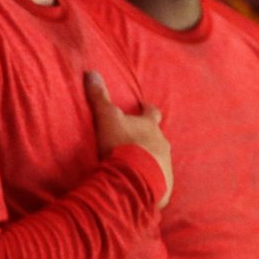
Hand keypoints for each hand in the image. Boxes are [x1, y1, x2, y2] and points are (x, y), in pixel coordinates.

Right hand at [85, 71, 171, 208]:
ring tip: (137, 166)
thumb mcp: (106, 118)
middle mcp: (162, 142)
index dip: (148, 109)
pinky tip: (141, 185)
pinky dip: (152, 181)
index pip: (152, 112)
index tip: (144, 107)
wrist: (134, 178)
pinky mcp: (165, 184)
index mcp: (150, 125)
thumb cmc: (121, 144)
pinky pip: (160, 181)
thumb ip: (99, 97)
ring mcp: (166, 164)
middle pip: (159, 137)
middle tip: (137, 141)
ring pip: (161, 158)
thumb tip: (91, 72)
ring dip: (151, 160)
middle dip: (149, 138)